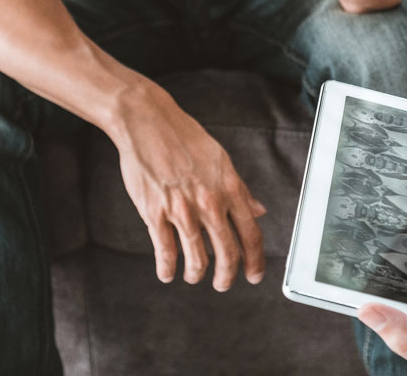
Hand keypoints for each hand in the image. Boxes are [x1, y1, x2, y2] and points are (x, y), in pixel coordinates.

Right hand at [111, 82, 266, 290]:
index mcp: (229, 188)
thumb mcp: (221, 160)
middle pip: (227, 252)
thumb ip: (240, 190)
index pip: (251, 234)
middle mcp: (209, 202)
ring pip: (197, 258)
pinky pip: (165, 251)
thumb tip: (258, 210)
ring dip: (197, 274)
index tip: (254, 275)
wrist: (148, 122)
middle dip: (227, 276)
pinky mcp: (154, 213)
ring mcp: (181, 209)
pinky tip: (168, 273)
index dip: (255, 260)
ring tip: (195, 277)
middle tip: (224, 285)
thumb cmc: (184, 138)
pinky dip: (168, 268)